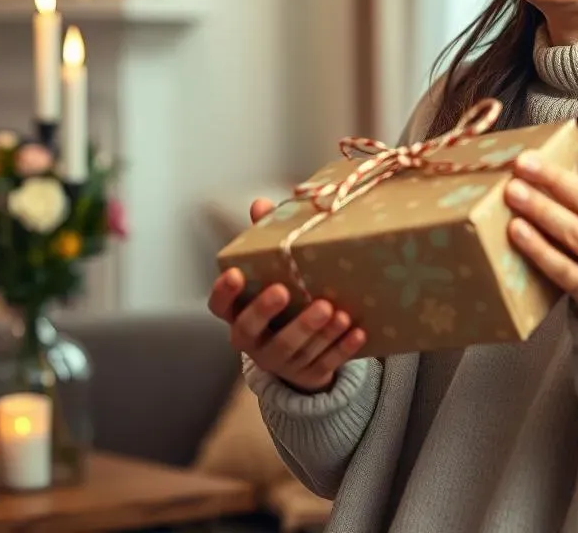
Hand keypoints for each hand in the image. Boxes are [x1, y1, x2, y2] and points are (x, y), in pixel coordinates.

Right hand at [208, 197, 367, 392]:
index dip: (224, 292)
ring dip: (314, 331)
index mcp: (238, 314)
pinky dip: (342, 349)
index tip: (235, 273)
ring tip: (333, 310)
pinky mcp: (308, 374)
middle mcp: (253, 341)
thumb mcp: (275, 272)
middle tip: (284, 291)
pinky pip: (325, 364)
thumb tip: (260, 203)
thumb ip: (266, 241)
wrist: (304, 357)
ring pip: (293, 349)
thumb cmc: (285, 303)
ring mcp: (279, 362)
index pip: (219, 307)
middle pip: (250, 330)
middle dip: (267, 312)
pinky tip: (358, 331)